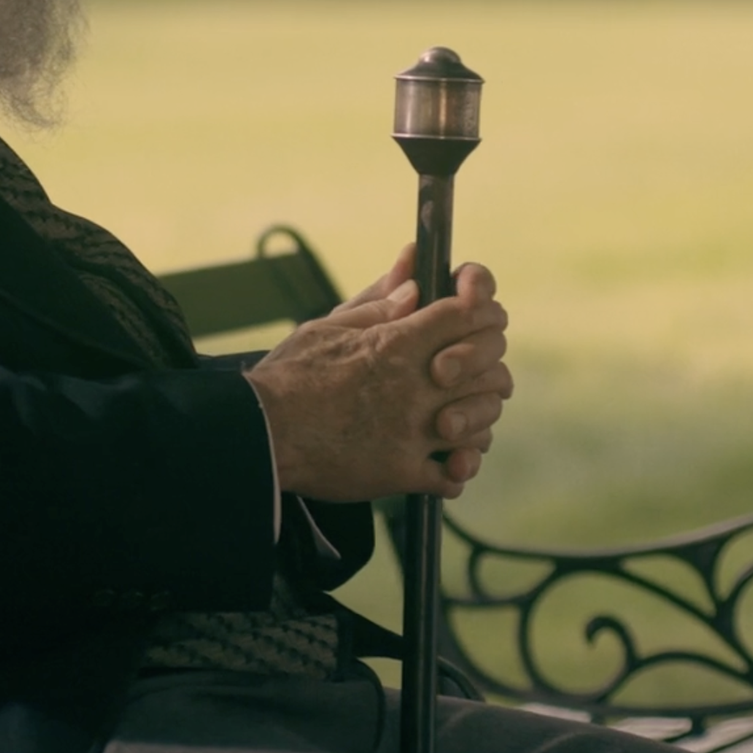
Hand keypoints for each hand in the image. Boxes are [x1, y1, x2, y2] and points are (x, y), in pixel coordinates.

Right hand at [242, 252, 510, 501]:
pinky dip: (454, 471)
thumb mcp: (328, 326)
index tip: (475, 319)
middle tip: (465, 375)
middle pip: (492, 371)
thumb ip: (378, 303)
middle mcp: (416, 386)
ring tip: (453, 420)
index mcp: (398, 343)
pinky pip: (453, 478)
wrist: (260, 434)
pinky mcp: (401, 473)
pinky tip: (440, 462)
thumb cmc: (287, 377)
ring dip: (474, 421)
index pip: (473, 315)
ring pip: (482, 426)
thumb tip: (412, 274)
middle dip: (487, 369)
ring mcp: (412, 433)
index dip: (484, 313)